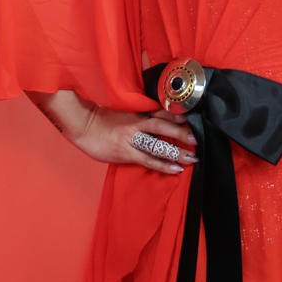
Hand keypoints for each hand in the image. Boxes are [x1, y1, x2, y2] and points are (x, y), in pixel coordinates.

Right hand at [69, 104, 197, 174]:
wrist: (83, 126)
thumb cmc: (102, 120)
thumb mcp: (122, 111)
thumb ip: (139, 112)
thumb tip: (154, 114)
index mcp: (137, 113)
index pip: (160, 111)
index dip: (176, 114)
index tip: (191, 115)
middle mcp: (136, 124)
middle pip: (163, 126)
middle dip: (181, 133)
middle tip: (197, 138)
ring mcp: (131, 139)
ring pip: (158, 144)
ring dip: (176, 151)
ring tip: (192, 158)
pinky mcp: (126, 153)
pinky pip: (148, 159)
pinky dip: (162, 165)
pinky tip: (175, 169)